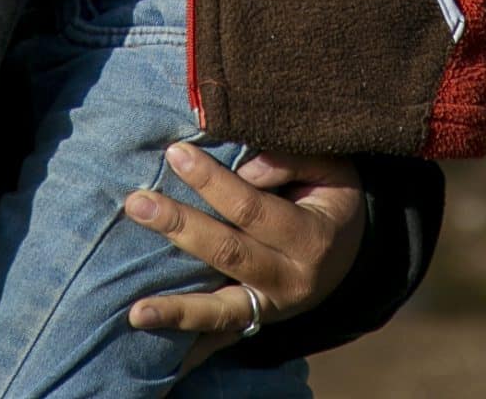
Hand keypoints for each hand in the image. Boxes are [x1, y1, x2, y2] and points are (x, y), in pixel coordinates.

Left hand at [122, 145, 364, 371]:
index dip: (213, 181)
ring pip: (221, 309)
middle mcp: (292, 279)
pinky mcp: (256, 319)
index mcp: (312, 237)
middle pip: (228, 252)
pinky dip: (185, 333)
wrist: (349, 252)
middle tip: (137, 202)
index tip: (175, 154)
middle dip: (179, 226)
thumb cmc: (330, 198)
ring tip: (137, 309)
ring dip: (175, 307)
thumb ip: (290, 160)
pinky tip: (148, 326)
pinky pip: (218, 330)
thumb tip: (245, 168)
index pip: (253, 208)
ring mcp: (272, 306)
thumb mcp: (331, 168)